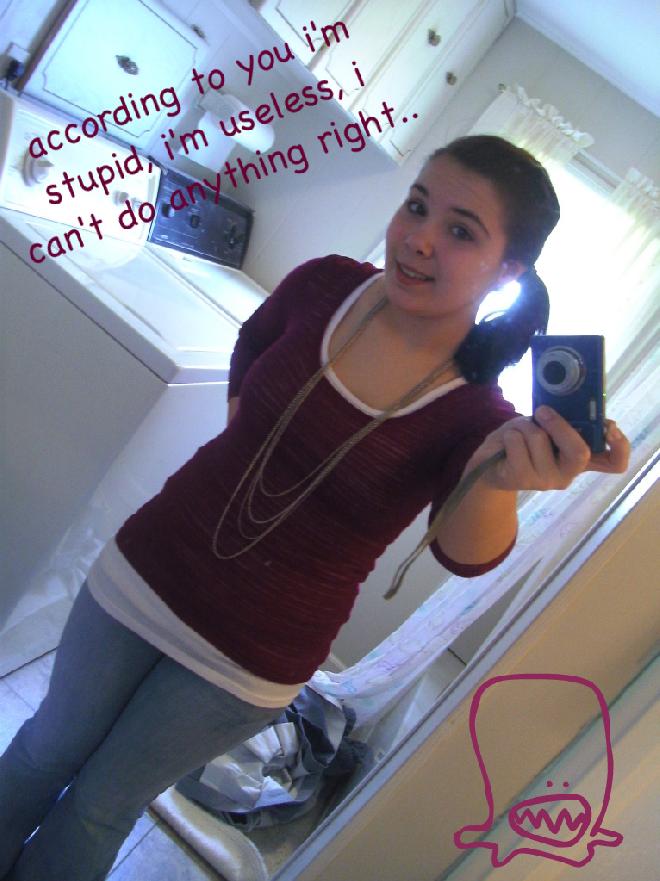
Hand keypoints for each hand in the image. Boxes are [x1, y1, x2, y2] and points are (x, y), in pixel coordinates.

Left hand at [466, 406, 630, 492]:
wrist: (488, 467)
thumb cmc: (521, 443)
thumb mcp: (544, 428)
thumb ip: (561, 422)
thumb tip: (569, 408)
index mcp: (577, 459)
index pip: (614, 463)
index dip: (620, 447)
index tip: (611, 428)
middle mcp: (566, 473)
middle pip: (578, 452)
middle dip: (559, 425)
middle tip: (542, 412)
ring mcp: (544, 480)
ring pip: (539, 439)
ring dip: (523, 426)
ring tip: (517, 434)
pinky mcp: (521, 479)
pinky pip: (516, 443)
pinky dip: (509, 434)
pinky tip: (506, 444)